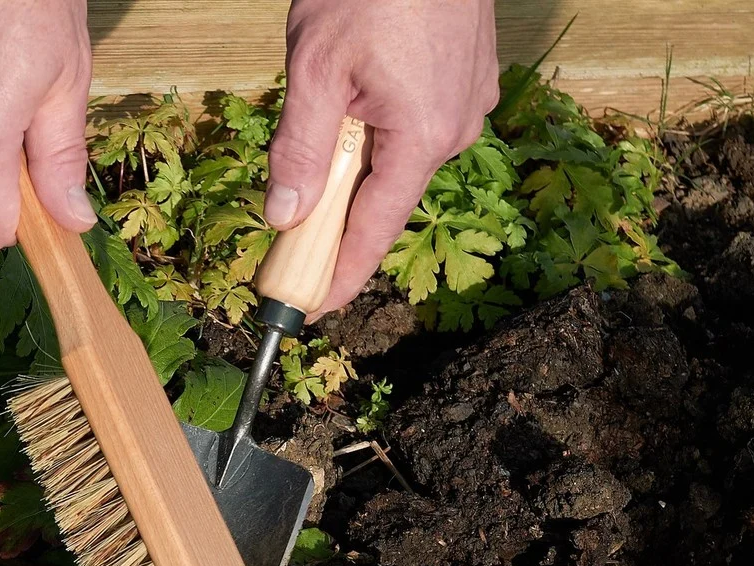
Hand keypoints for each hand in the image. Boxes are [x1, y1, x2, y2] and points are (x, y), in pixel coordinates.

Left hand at [266, 0, 498, 315]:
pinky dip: (379, 135)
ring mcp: (467, 103)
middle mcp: (455, 130)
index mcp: (423, 137)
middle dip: (337, 217)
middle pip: (385, 199)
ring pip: (399, 161)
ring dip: (358, 167)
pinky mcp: (466, 80)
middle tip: (288, 234)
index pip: (374, 232)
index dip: (339, 276)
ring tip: (322, 133)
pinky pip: (415, 128)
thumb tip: (285, 215)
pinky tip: (355, 106)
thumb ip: (301, 148)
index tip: (309, 308)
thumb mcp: (315, 68)